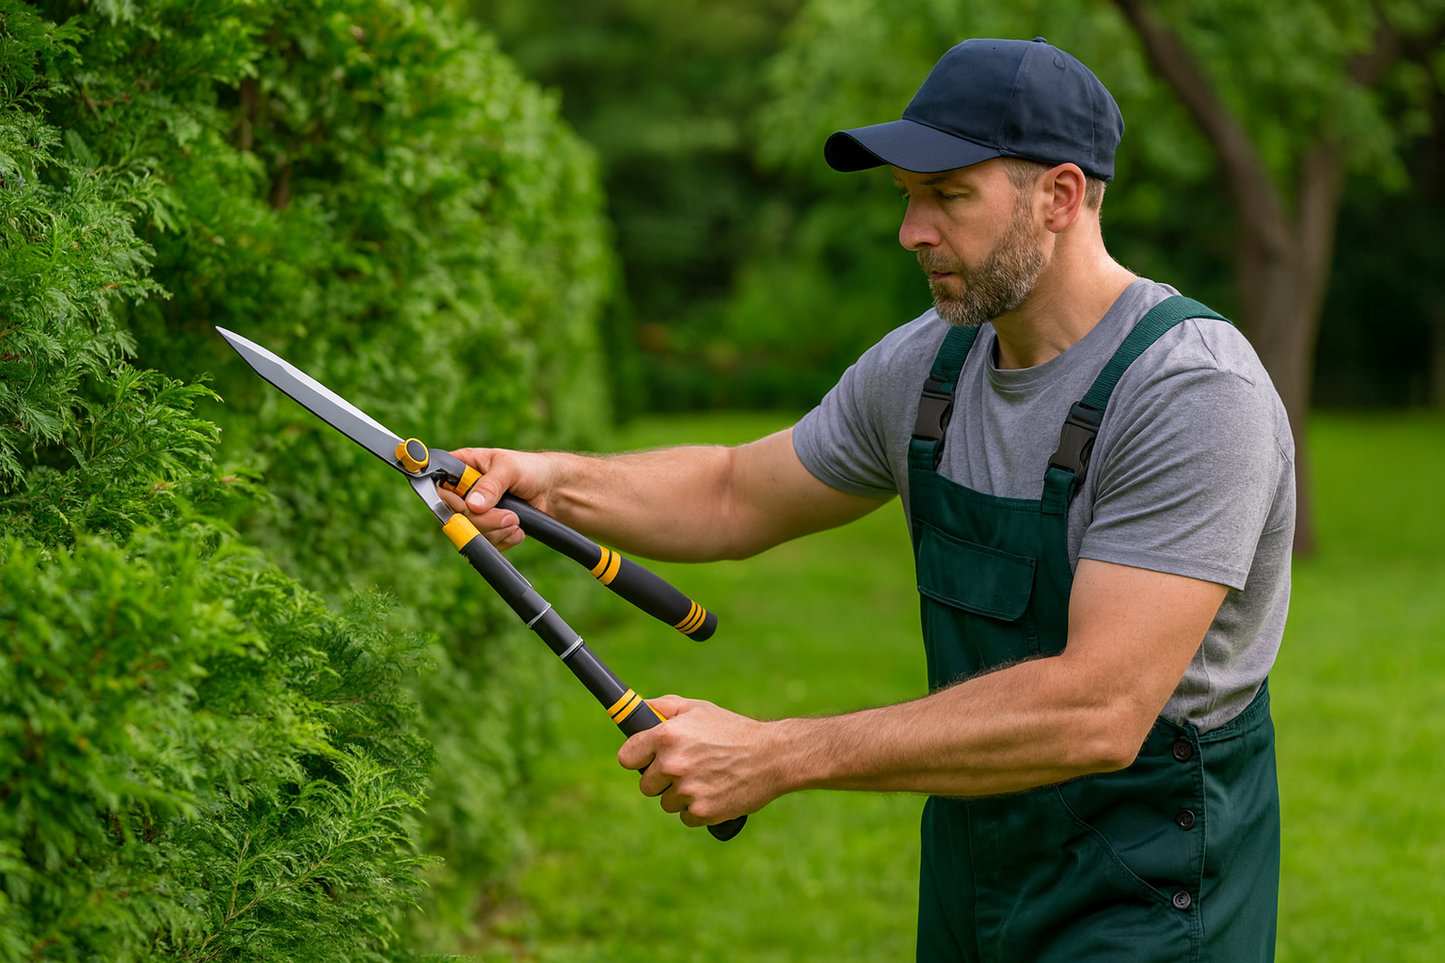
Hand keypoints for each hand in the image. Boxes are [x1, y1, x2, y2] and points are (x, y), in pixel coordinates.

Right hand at [437, 447, 558, 550]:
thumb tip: (473, 504)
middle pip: (455, 515)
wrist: (554, 490)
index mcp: (463, 467)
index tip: (469, 507)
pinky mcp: (487, 528)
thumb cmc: (531, 469)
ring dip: (496, 530)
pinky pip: (484, 543)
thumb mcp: (509, 469)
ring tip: (515, 520)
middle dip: (483, 520)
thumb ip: (490, 485)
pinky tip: (516, 529)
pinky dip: (502, 540)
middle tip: (508, 516)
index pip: (440, 486)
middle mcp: (464, 490)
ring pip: (470, 532)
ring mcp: (475, 511)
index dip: (451, 500)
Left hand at [618, 695, 781, 828]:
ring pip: (666, 802)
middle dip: (662, 779)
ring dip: (681, 795)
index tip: (647, 759)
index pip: (627, 757)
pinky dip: (697, 810)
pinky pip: (685, 817)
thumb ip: (664, 707)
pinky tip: (714, 793)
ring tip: (706, 779)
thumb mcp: (698, 709)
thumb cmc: (732, 730)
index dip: (638, 758)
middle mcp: (672, 764)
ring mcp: (686, 790)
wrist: (772, 756)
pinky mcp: (701, 812)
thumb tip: (640, 708)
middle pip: (646, 784)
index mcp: (666, 736)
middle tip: (686, 768)